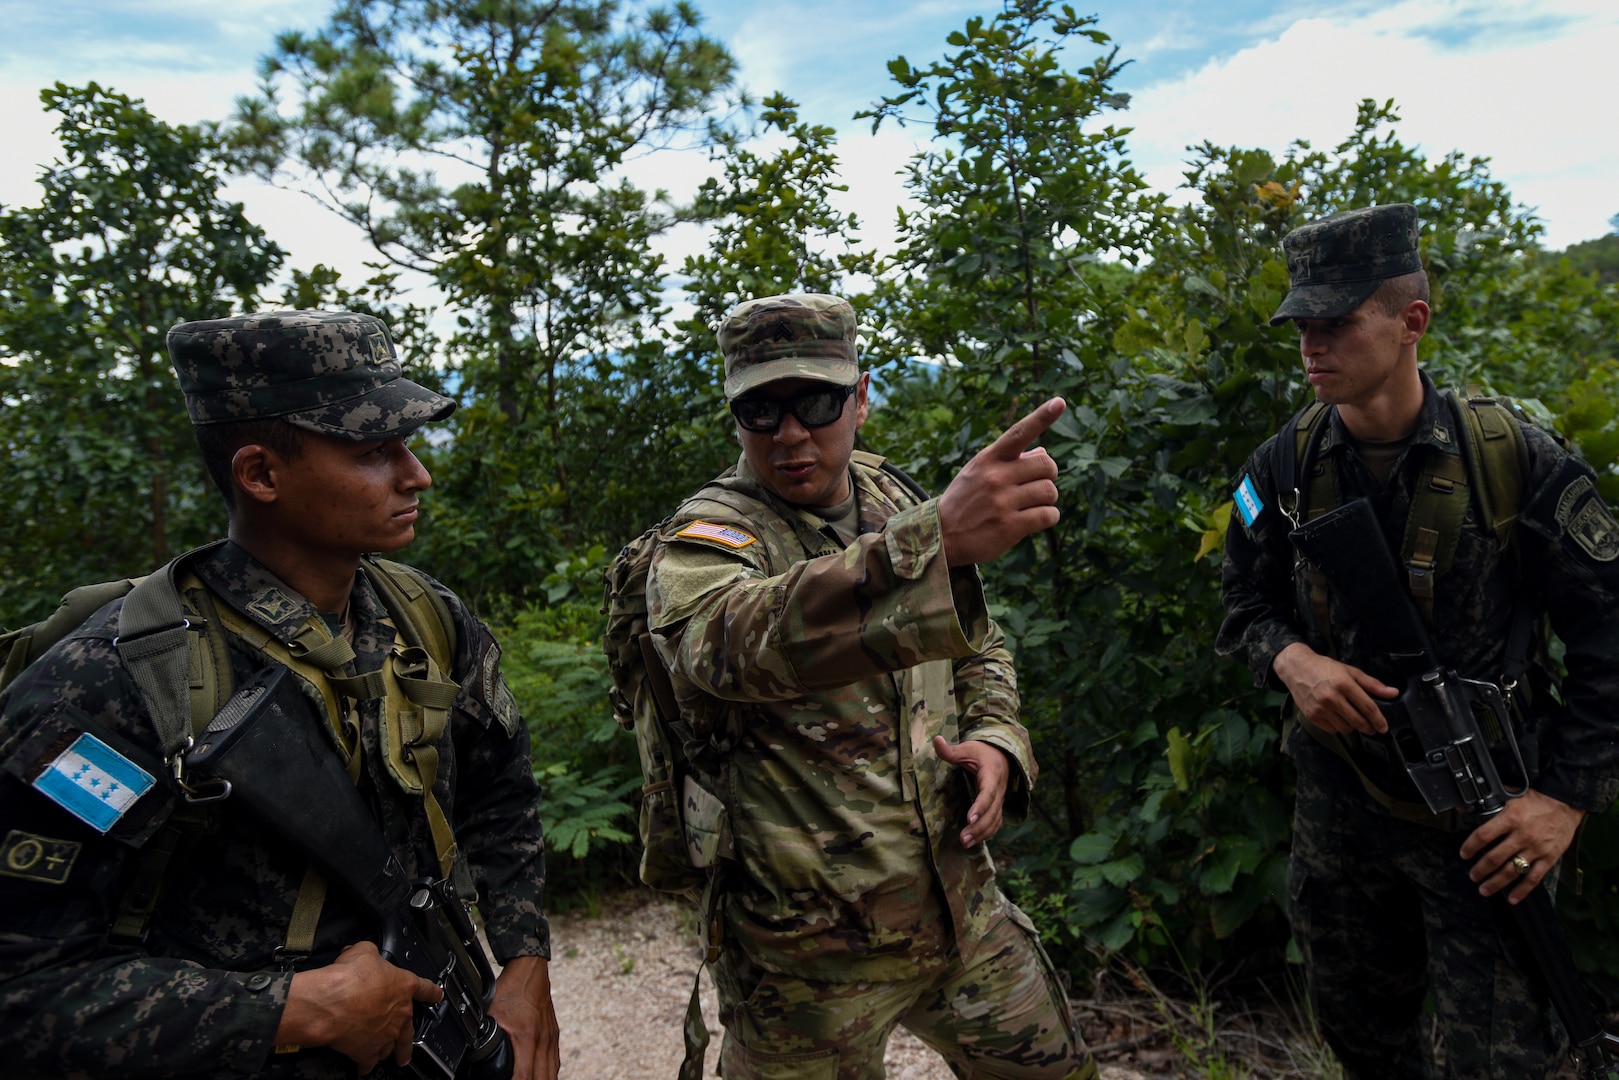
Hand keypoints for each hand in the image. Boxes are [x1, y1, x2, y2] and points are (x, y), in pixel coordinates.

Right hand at [276, 941, 440, 1072]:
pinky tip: (364, 1067)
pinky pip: (369, 1062)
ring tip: (392, 1057)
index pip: (424, 989)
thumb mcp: (363, 951)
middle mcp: (398, 1013)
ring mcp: (385, 1035)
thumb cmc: (349, 978)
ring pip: (393, 1047)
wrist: (333, 1003)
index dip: (432, 992)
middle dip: (409, 1038)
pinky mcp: (367, 1051)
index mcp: (402, 986)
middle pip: (410, 1028)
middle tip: (409, 1046)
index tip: (437, 996)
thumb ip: (369, 953)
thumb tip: (362, 952)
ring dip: (391, 1051)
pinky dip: (366, 1065)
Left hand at [488, 956, 559, 1079]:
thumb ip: (482, 1033)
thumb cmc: (511, 988)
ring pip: (552, 1073)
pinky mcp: (553, 1035)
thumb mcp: (491, 1012)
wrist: (531, 970)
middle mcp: (542, 1040)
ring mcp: (550, 1038)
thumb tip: (468, 1050)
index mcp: (526, 1035)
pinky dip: (549, 1075)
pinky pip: (555, 1062)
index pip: (524, 1074)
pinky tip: (542, 1078)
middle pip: (542, 1078)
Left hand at [933, 736, 1010, 847]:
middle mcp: (999, 790)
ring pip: (995, 820)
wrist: (1002, 755)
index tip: (968, 818)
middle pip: (992, 812)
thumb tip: (936, 740)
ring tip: (965, 843)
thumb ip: (951, 750)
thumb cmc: (981, 752)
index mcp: (992, 775)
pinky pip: (996, 823)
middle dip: (978, 827)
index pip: (988, 793)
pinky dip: (987, 833)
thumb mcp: (967, 748)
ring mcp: (1000, 800)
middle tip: (963, 839)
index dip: (980, 807)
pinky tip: (974, 841)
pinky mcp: (997, 806)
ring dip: (982, 834)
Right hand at [937, 398, 1064, 566]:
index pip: (1019, 433)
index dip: (1042, 417)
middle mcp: (995, 477)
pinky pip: (1049, 515)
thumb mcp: (979, 473)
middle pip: (1047, 465)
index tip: (1060, 402)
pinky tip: (1035, 520)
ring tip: (1031, 505)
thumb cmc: (965, 500)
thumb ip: (1010, 461)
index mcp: (989, 459)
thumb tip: (1044, 452)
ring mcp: (1002, 502)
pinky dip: (1048, 517)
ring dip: (1047, 499)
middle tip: (1036, 485)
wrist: (941, 536)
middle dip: (1048, 476)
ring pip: (1050, 491)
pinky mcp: (1010, 526)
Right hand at [1271, 642, 1396, 734]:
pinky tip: (1338, 718)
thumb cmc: (1325, 668)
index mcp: (1344, 684)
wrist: (1297, 669)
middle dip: (1369, 727)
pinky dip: (1338, 727)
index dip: (1379, 719)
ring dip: (1353, 727)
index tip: (1384, 727)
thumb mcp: (1350, 671)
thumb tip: (1394, 693)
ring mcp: (1320, 708)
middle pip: (1358, 721)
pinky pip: (1332, 729)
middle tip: (1372, 728)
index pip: (1367, 707)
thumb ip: (1372, 684)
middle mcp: (1331, 697)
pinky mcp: (1312, 716)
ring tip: (1353, 720)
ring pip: (1345, 728)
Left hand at [1461, 789, 1585, 903]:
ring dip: (1496, 882)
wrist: (1565, 802)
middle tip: (1473, 876)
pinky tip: (1513, 898)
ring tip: (1484, 889)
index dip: (1470, 846)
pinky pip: (1534, 878)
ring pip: (1512, 870)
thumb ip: (1489, 804)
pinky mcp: (1549, 858)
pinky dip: (1522, 890)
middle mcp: (1522, 835)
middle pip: (1495, 858)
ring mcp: (1536, 849)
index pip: (1483, 836)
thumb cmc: (1537, 799)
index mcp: (1510, 818)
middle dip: (1480, 869)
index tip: (1464, 854)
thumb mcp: (1510, 796)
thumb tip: (1464, 808)